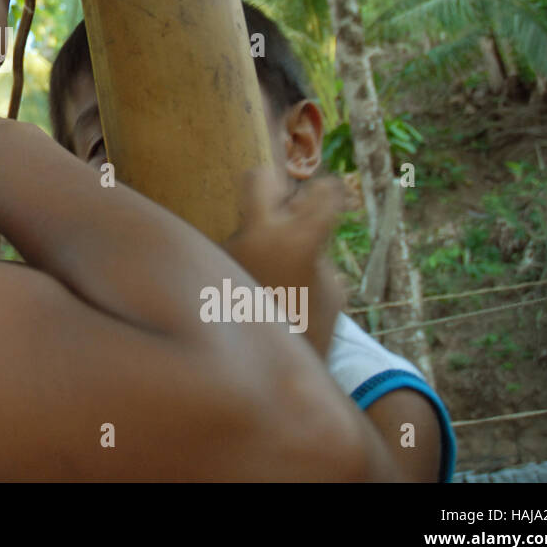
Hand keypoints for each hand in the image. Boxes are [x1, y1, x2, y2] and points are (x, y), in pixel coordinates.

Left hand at [223, 167, 346, 354]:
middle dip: (275, 180)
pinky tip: (259, 280)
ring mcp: (230, 247)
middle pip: (258, 177)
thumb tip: (298, 219)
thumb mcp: (329, 286)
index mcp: (299, 239)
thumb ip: (313, 244)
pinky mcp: (214, 262)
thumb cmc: (312, 326)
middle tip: (288, 202)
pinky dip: (249, 255)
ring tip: (276, 263)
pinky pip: (236, 245)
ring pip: (246, 217)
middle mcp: (258, 235)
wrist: (269, 370)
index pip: (322, 190)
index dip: (333, 191)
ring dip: (262, 228)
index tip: (332, 197)